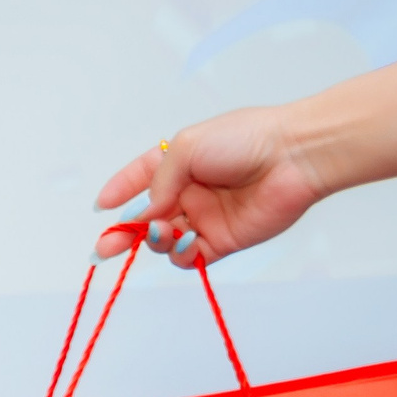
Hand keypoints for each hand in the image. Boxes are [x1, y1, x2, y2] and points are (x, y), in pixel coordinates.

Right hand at [93, 105, 333, 266]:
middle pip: (146, 219)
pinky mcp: (223, 241)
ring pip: (164, 241)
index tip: (102, 206)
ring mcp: (205, 218)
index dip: (119, 191)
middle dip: (121, 234)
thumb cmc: (244, 139)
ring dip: (155, 240)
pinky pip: (190, 257)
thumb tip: (146, 213)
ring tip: (163, 230)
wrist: (293, 157)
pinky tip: (188, 239)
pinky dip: (181, 253)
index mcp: (179, 164)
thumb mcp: (187, 147)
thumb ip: (158, 182)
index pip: (140, 179)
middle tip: (104, 249)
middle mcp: (189, 192)